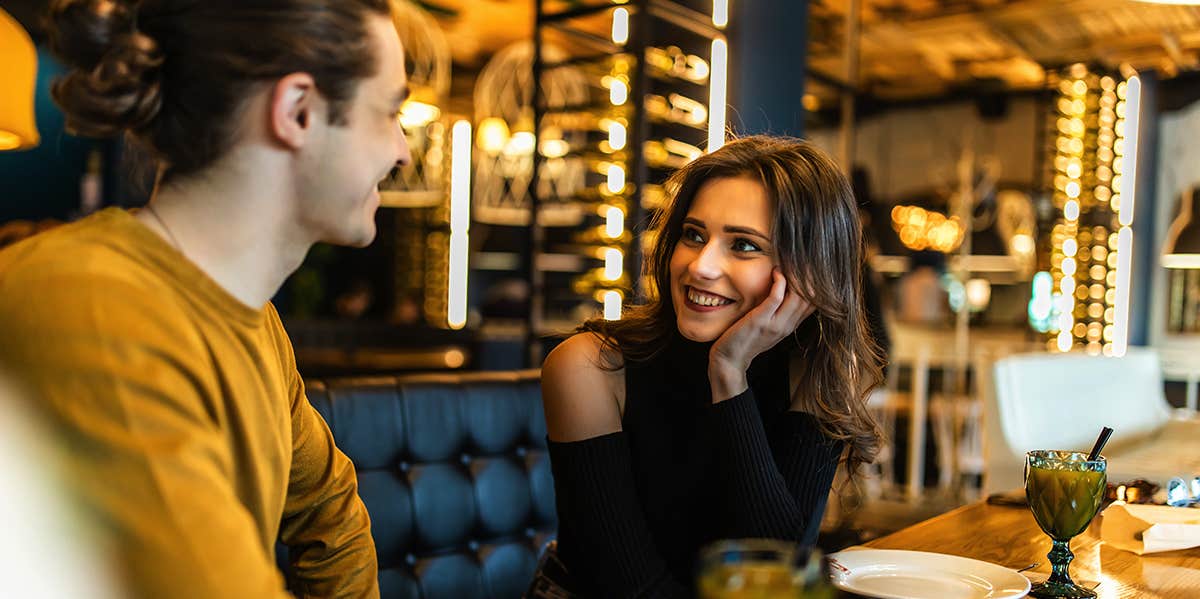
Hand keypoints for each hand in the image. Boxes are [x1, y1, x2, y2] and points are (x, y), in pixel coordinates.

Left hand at [709, 269, 813, 401]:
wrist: (730, 360)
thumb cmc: (746, 339)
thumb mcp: (770, 326)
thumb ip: (780, 312)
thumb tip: (786, 290)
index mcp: (791, 326)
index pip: (815, 303)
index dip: (817, 284)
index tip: (813, 267)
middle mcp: (788, 325)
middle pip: (811, 298)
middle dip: (810, 276)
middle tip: (805, 258)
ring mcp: (775, 324)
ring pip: (799, 296)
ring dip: (796, 276)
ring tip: (792, 261)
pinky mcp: (761, 320)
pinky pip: (777, 297)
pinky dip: (780, 281)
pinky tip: (777, 272)